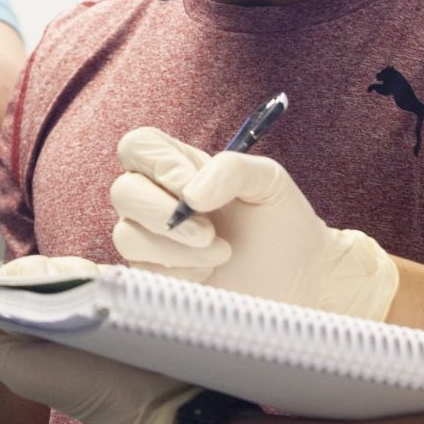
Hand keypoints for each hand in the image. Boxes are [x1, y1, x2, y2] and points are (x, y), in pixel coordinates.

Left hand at [0, 255, 195, 423]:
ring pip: (66, 263)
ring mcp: (92, 293)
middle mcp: (60, 303)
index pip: (7, 278)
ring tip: (84, 312)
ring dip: (69, 277)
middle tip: (58, 312)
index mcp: (31, 320)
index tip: (20, 295)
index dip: (10, 280)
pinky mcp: (121, 288)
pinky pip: (98, 265)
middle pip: (36, 266)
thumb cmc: (82, 389)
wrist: (153, 401)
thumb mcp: (21, 368)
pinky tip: (104, 296)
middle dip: (39, 278)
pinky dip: (95, 275)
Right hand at [109, 128, 397, 320]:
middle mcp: (158, 198)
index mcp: (178, 166)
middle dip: (164, 214)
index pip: (138, 147)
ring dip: (176, 248)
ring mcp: (153, 239)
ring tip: (222, 252)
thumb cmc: (282, 220)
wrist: (299, 273)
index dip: (157, 165)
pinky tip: (210, 273)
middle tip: (209, 232)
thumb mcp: (268, 179)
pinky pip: (143, 272)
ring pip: (128, 236)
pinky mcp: (156, 276)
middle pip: (123, 192)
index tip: (192, 189)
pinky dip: (180, 272)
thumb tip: (190, 195)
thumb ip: (231, 168)